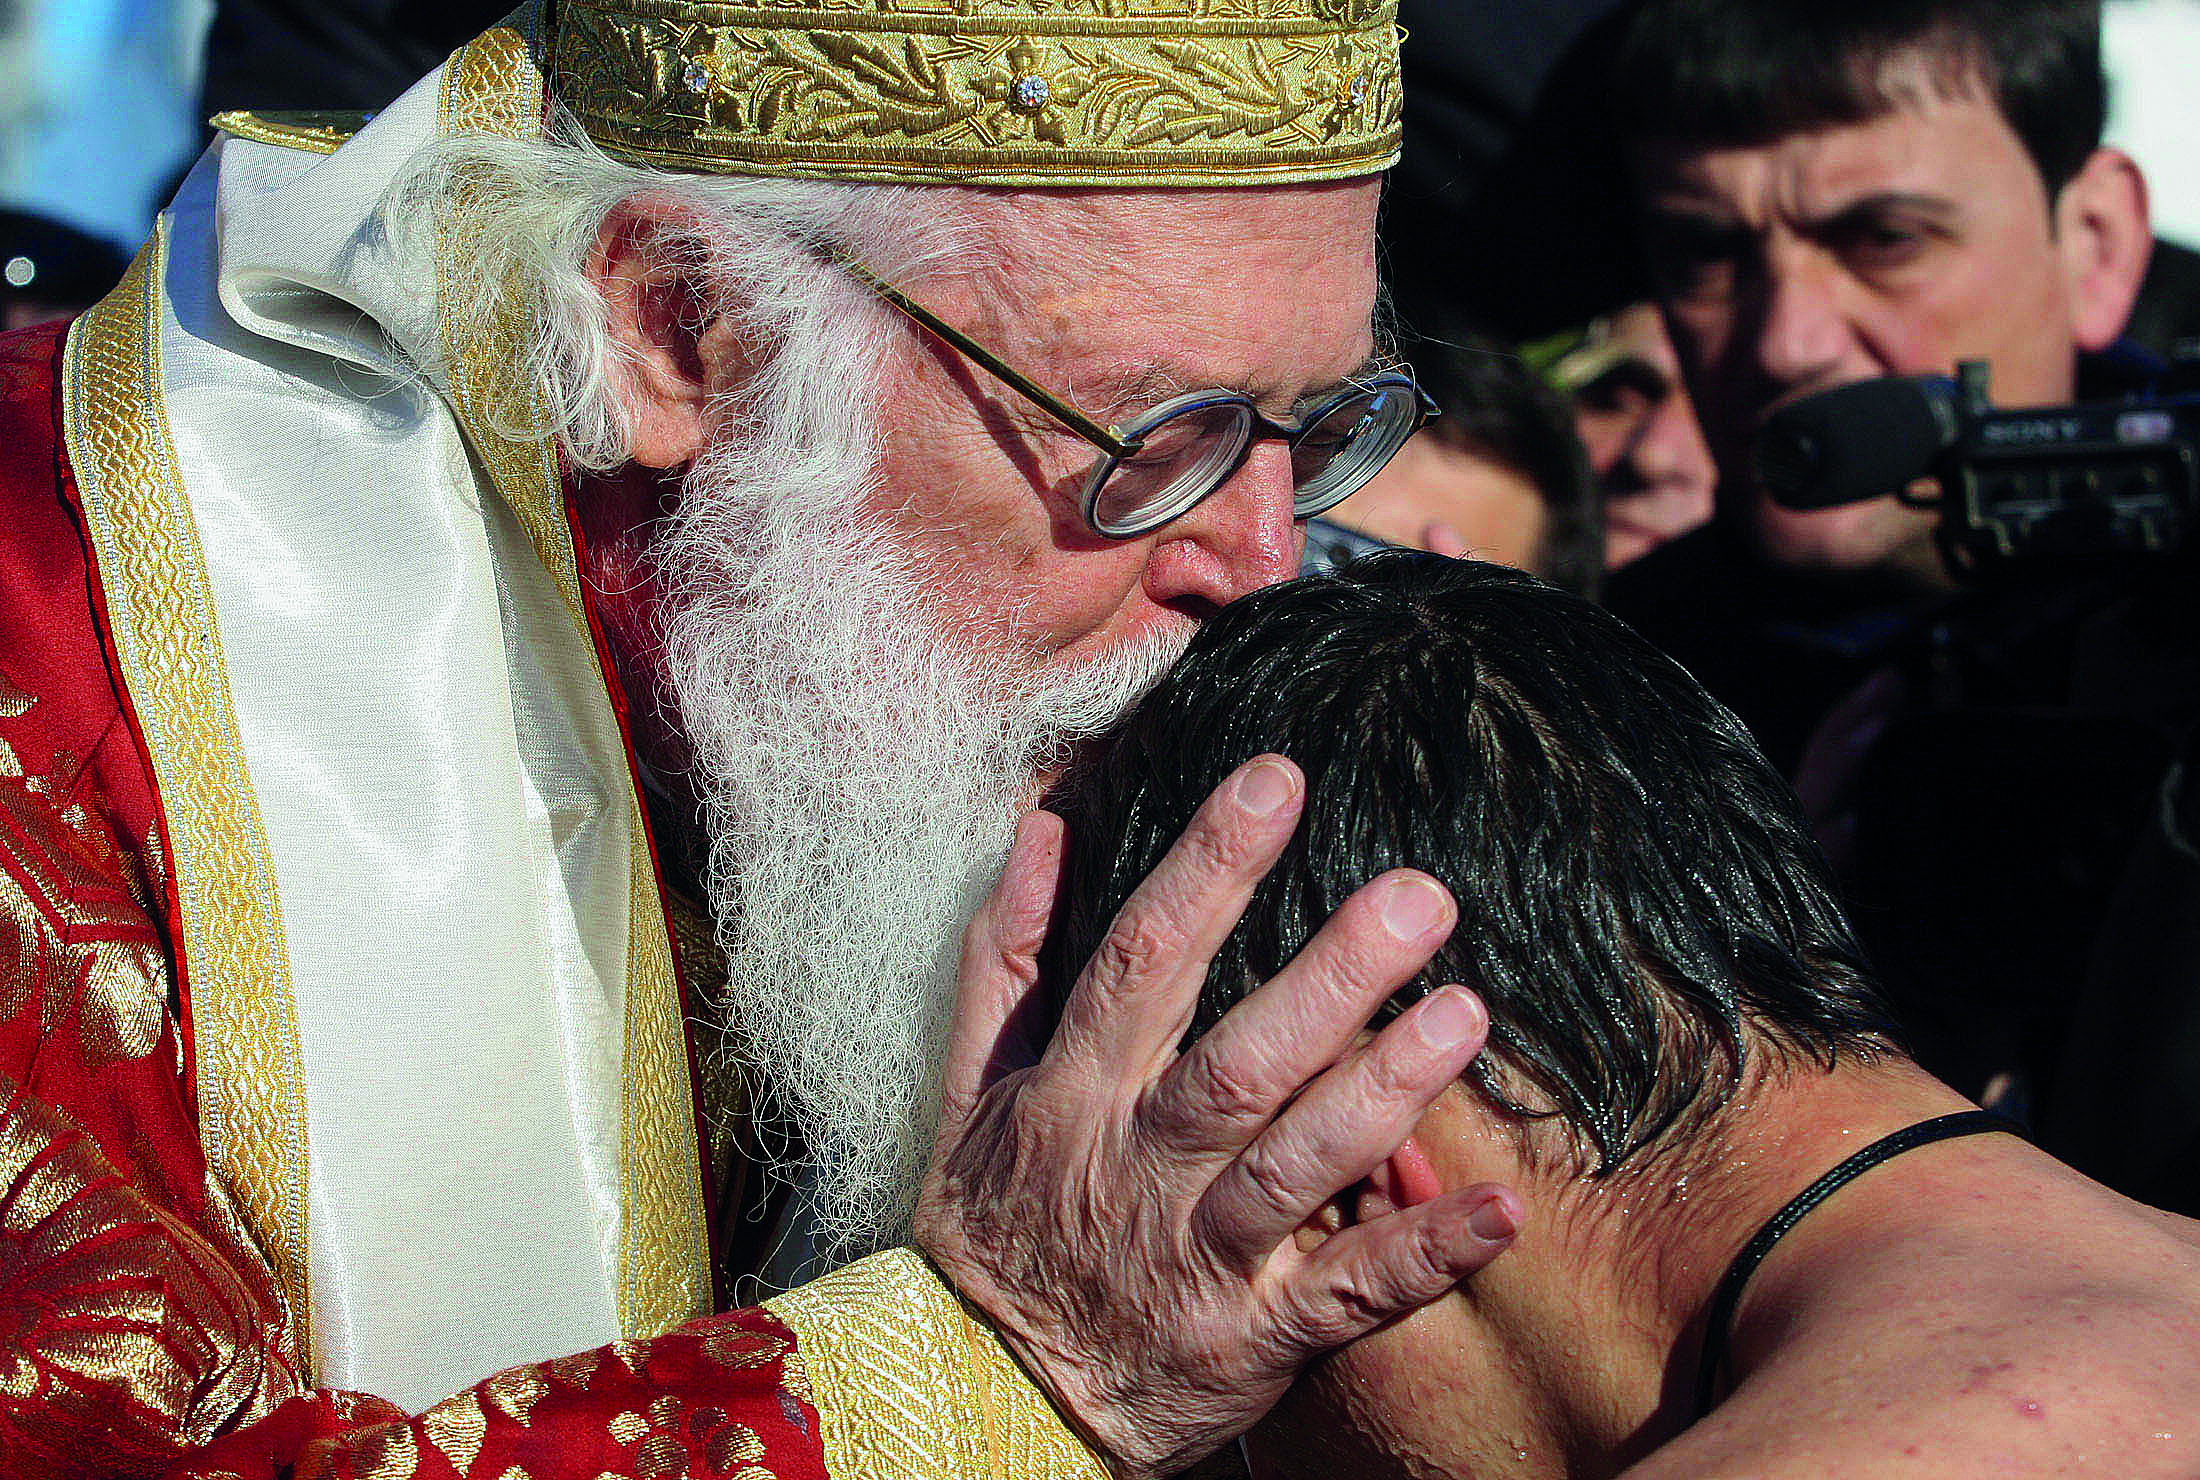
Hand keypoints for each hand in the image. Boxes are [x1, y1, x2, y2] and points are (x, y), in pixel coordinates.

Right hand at [915, 755, 1520, 1478]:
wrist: (982, 1396)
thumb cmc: (992, 1223)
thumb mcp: (968, 1085)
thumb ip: (1007, 956)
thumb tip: (1044, 827)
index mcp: (1073, 1092)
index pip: (1142, 960)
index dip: (1208, 867)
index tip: (1279, 781)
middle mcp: (1137, 1166)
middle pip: (1237, 1063)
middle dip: (1329, 978)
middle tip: (1421, 895)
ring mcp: (1197, 1256)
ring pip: (1295, 1168)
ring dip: (1383, 1093)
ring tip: (1465, 1015)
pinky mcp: (1250, 1338)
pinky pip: (1345, 1297)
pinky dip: (1421, 1255)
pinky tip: (1502, 1210)